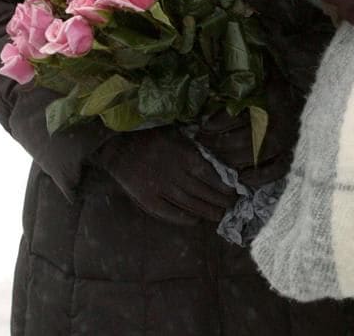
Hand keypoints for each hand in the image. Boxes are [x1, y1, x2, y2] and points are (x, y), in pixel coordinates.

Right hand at [93, 127, 235, 226]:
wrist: (118, 145)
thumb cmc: (150, 135)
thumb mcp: (176, 134)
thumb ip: (193, 147)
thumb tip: (214, 158)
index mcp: (185, 156)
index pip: (210, 174)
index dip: (223, 185)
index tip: (234, 191)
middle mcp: (176, 174)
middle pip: (203, 191)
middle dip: (219, 200)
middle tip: (232, 207)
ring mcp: (161, 188)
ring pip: (189, 203)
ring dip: (206, 210)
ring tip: (219, 215)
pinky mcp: (148, 199)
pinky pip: (169, 212)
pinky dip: (184, 218)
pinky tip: (195, 220)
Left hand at [195, 69, 301, 184]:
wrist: (320, 89)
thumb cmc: (283, 79)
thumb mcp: (267, 70)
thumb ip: (250, 73)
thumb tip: (222, 71)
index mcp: (275, 95)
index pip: (240, 112)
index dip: (220, 121)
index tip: (204, 125)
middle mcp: (284, 118)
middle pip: (245, 138)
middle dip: (219, 143)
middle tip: (202, 143)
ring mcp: (291, 138)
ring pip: (257, 154)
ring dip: (232, 159)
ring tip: (214, 157)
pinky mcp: (295, 152)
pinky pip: (275, 171)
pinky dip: (258, 177)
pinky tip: (241, 177)